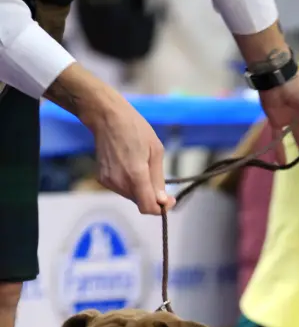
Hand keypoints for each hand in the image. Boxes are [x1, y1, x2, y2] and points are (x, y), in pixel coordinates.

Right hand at [89, 98, 175, 214]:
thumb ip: (158, 179)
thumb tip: (162, 201)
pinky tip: (129, 166)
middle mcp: (120, 182)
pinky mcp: (102, 179)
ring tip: (141, 168)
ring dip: (140, 190)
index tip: (169, 201)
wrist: (106, 117)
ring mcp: (109, 182)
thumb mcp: (156, 151)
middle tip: (158, 182)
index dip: (161, 209)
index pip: (148, 207)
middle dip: (152, 197)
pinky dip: (129, 184)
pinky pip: (121, 189)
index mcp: (135, 175)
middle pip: (140, 202)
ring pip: (131, 197)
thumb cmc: (135, 128)